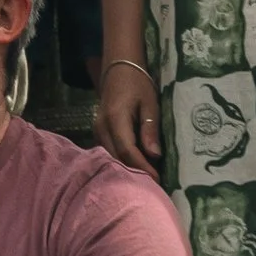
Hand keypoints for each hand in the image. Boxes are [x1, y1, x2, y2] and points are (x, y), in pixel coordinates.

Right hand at [100, 59, 162, 174]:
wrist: (118, 68)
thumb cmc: (138, 84)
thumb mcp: (150, 103)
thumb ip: (150, 129)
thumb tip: (155, 155)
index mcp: (115, 118)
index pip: (127, 150)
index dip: (142, 167)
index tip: (157, 180)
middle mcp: (101, 126)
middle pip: (116, 157)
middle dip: (135, 173)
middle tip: (154, 187)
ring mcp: (97, 129)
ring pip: (111, 156)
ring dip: (127, 168)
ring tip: (146, 180)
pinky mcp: (99, 131)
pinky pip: (109, 151)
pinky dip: (121, 160)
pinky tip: (135, 167)